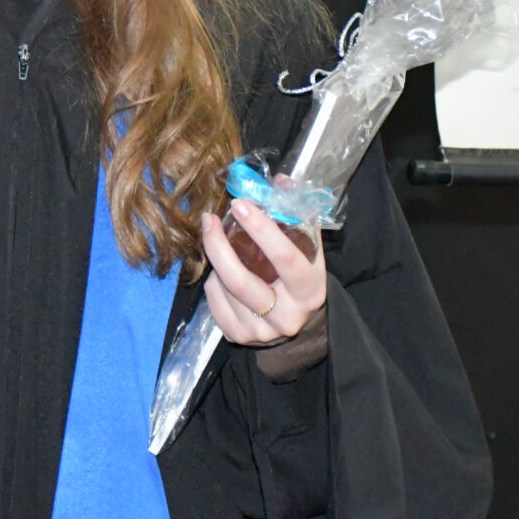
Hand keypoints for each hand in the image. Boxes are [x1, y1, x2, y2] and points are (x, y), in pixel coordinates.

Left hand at [199, 198, 326, 345]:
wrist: (300, 324)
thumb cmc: (300, 277)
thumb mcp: (307, 250)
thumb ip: (294, 217)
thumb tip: (278, 181)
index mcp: (309, 291)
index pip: (285, 259)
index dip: (262, 230)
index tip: (241, 204)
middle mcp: (286, 316)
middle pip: (241, 281)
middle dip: (219, 247)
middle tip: (209, 219)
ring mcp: (261, 331)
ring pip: (224, 288)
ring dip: (217, 263)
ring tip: (222, 248)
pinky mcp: (238, 337)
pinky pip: (213, 301)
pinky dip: (213, 283)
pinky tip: (222, 275)